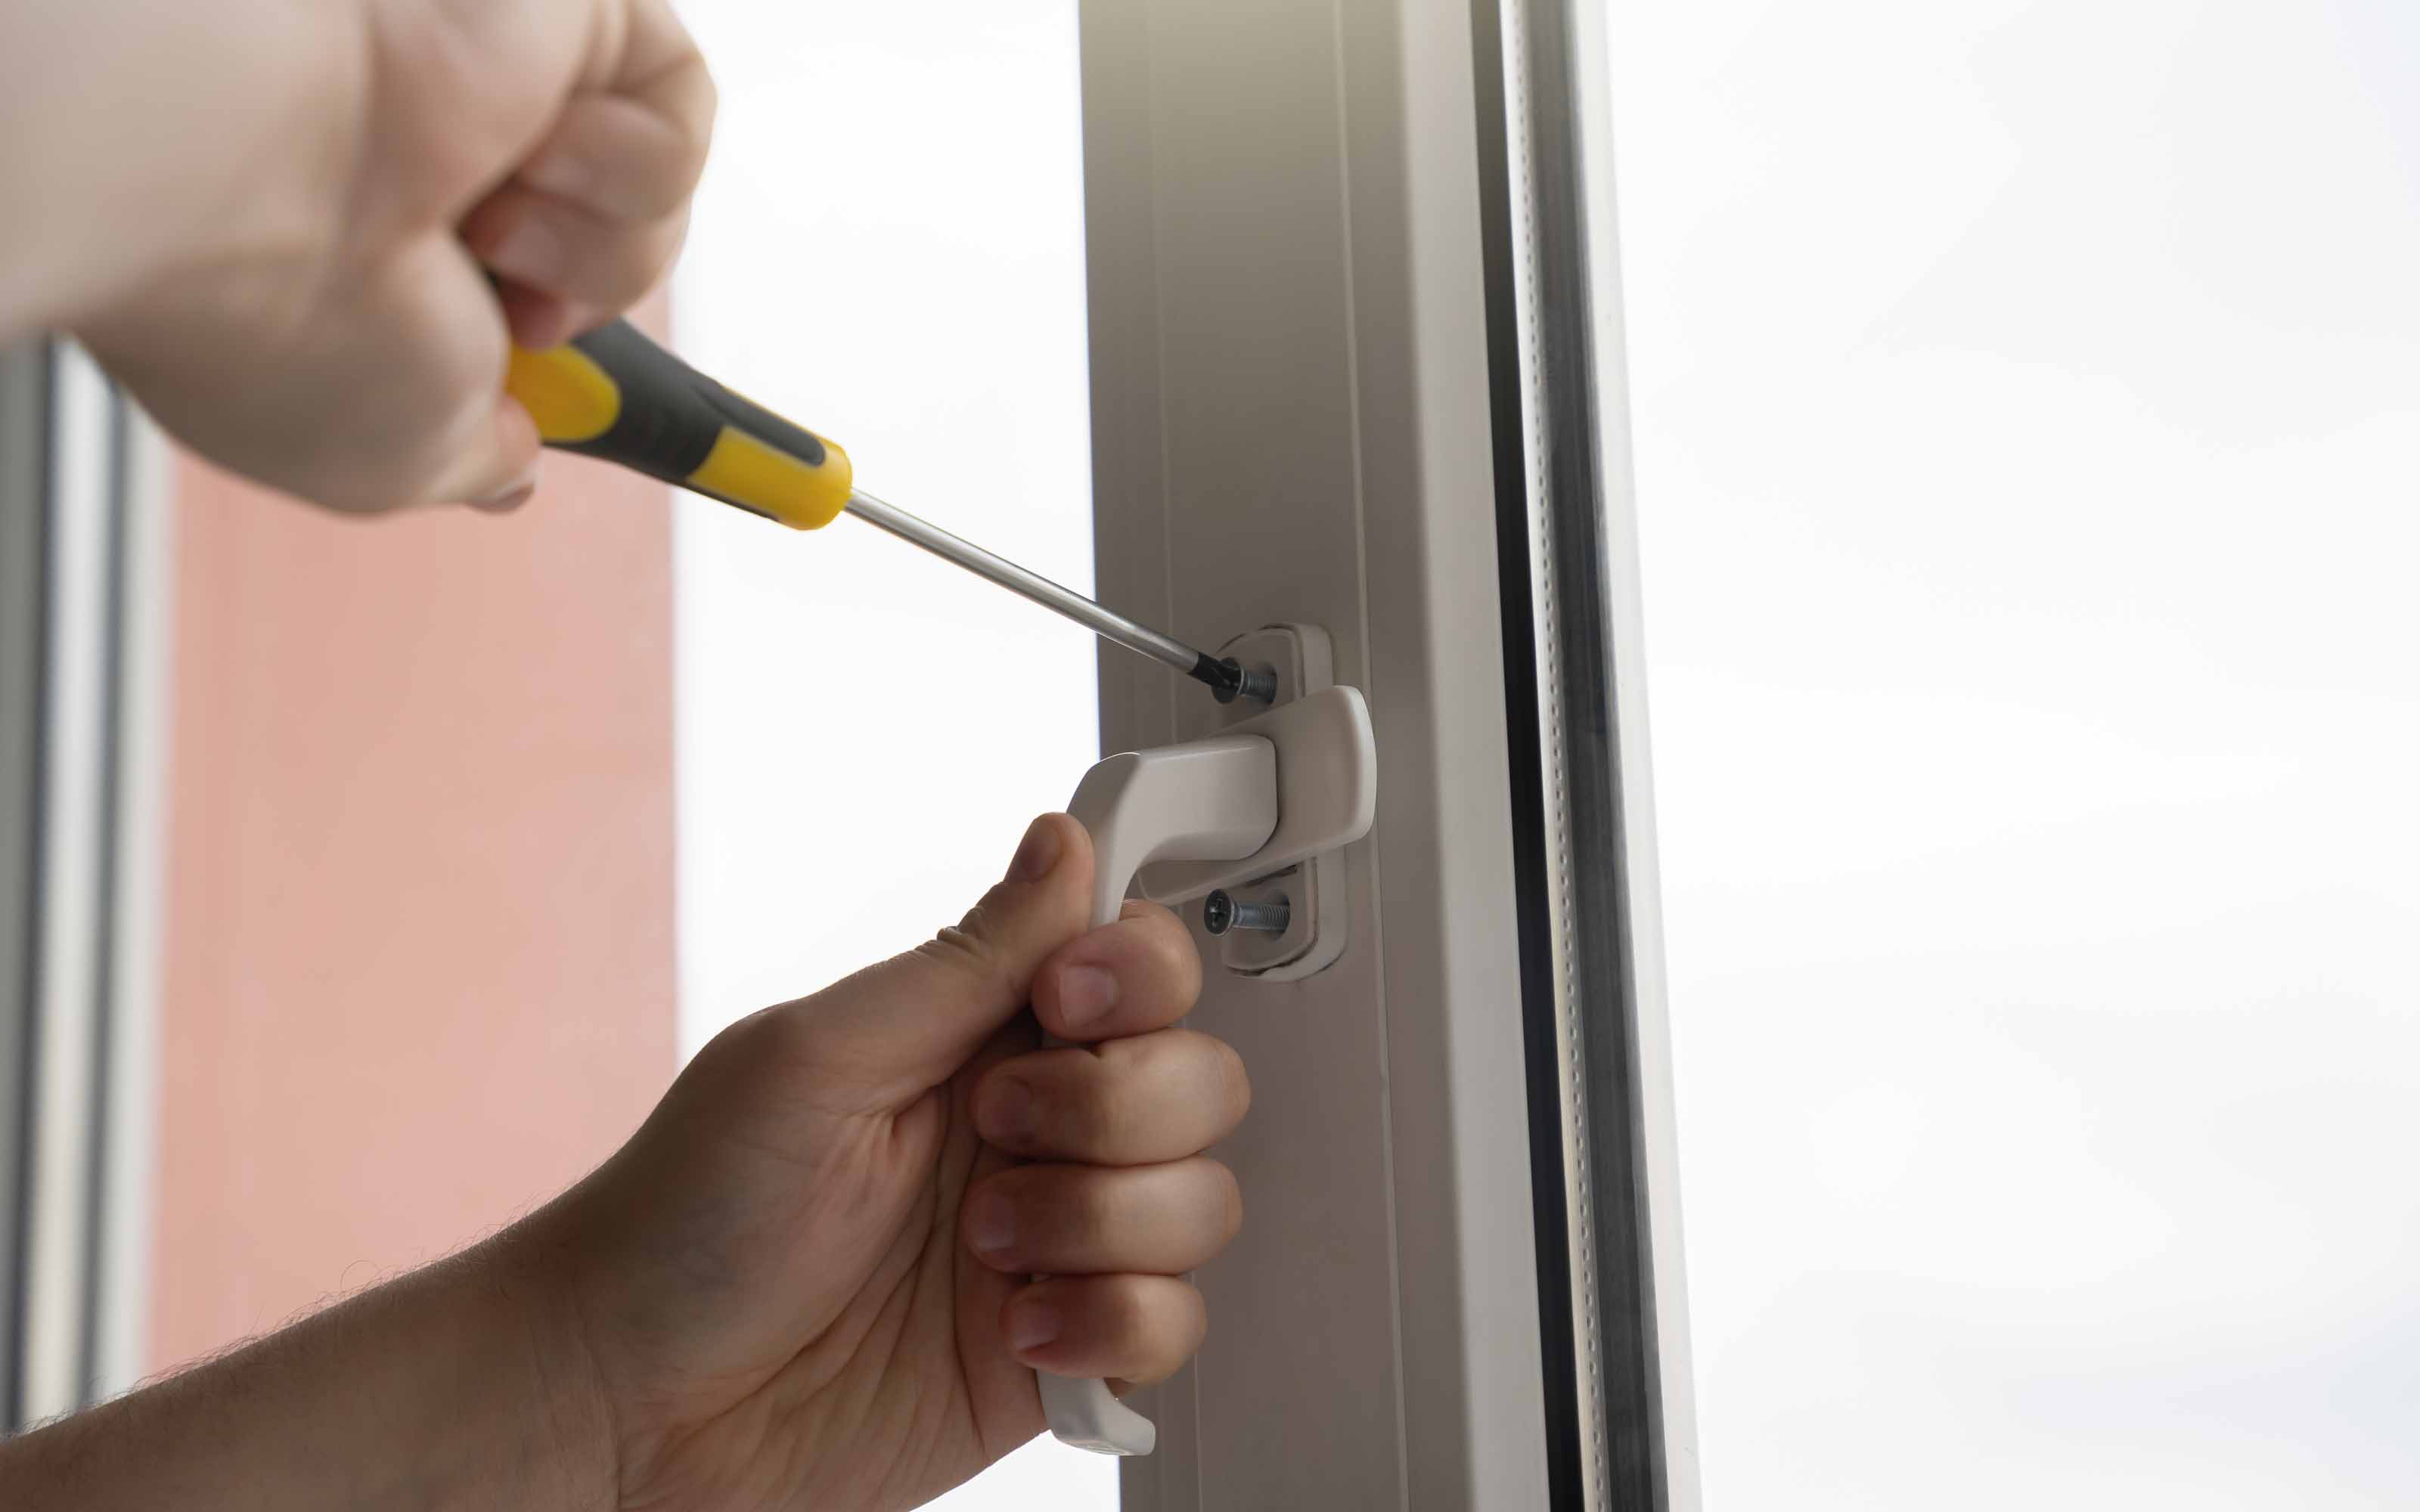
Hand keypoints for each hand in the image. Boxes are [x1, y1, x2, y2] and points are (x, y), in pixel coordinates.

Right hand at [50, 0, 713, 512]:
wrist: (233, 172)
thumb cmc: (279, 315)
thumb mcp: (389, 459)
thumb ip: (468, 456)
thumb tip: (514, 465)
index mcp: (381, 257)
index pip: (523, 302)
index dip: (582, 355)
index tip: (722, 455)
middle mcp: (438, 165)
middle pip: (611, 260)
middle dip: (582, 306)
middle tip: (508, 313)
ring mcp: (498, 85)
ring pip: (656, 203)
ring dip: (592, 248)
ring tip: (484, 225)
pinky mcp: (558, 6)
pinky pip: (682, 104)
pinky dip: (623, 164)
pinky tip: (521, 155)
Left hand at [521, 813, 1249, 1509]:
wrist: (629, 1409)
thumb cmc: (679, 1224)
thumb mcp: (813, 1059)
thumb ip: (963, 960)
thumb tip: (1062, 841)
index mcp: (976, 1036)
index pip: (1138, 965)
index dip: (1137, 973)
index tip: (1065, 998)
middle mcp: (1033, 1130)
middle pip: (1198, 1078)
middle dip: (1113, 1109)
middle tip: (999, 1133)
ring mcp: (1056, 1242)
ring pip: (1202, 1202)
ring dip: (1098, 1224)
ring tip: (983, 1252)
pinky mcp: (1064, 1355)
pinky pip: (1174, 1327)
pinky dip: (1109, 1328)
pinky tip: (1018, 1333)